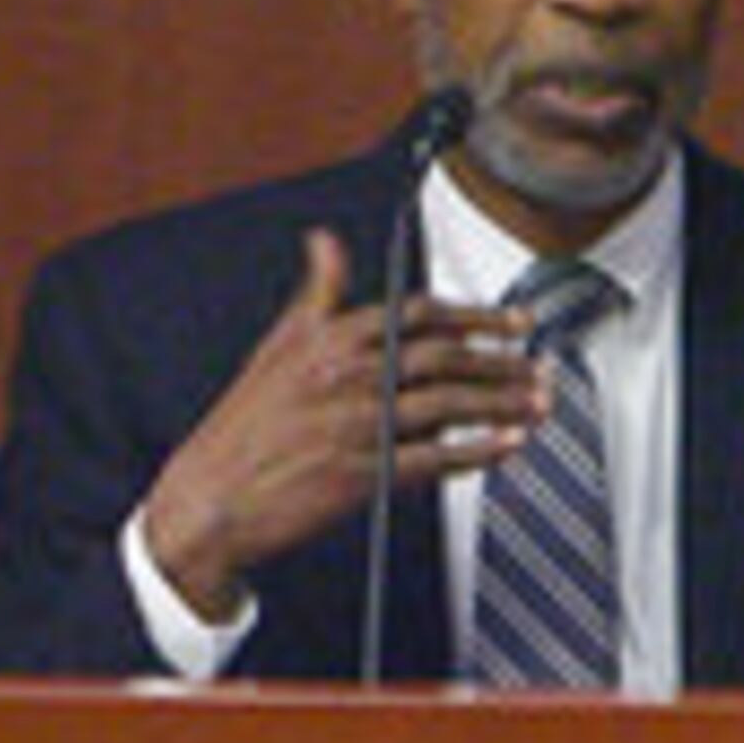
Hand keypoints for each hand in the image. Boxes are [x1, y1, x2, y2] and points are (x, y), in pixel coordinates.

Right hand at [134, 227, 544, 619]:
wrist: (204, 503)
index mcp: (333, 341)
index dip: (475, 316)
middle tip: (539, 362)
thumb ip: (316, 290)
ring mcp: (359, 428)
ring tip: (538, 401)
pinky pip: (434, 460)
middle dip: (502, 359)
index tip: (514, 321)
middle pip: (446, 359)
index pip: (422, 315)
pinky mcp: (362, 478)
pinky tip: (507, 446)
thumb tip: (324, 239)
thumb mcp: (277, 346)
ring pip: (449, 407)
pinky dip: (476, 452)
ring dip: (502, 403)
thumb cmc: (241, 425)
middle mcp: (351, 378)